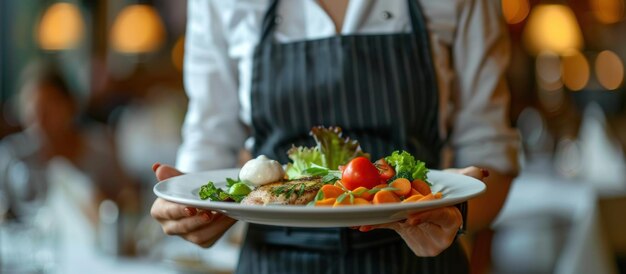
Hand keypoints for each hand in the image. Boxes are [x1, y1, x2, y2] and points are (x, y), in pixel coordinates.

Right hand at [150, 163, 236, 247]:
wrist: (200, 198)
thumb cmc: (186, 189)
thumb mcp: (180, 180)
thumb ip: (171, 175)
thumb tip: (157, 167)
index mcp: (160, 211)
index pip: (168, 212)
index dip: (179, 211)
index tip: (190, 208)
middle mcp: (170, 227)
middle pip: (183, 227)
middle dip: (198, 221)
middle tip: (210, 213)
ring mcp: (186, 236)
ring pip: (199, 236)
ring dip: (215, 224)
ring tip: (226, 211)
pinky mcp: (202, 241)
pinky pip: (212, 237)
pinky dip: (223, 226)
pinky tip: (231, 215)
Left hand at [357, 166, 488, 256]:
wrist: (441, 204)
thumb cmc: (453, 189)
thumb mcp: (461, 181)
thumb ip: (470, 176)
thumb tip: (482, 173)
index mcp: (451, 221)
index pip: (439, 217)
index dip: (426, 216)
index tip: (411, 218)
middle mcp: (436, 234)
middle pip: (413, 219)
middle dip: (394, 214)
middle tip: (379, 210)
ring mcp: (419, 236)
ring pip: (397, 222)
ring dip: (378, 219)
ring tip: (361, 219)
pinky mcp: (403, 231)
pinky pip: (388, 225)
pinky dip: (375, 222)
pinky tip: (359, 224)